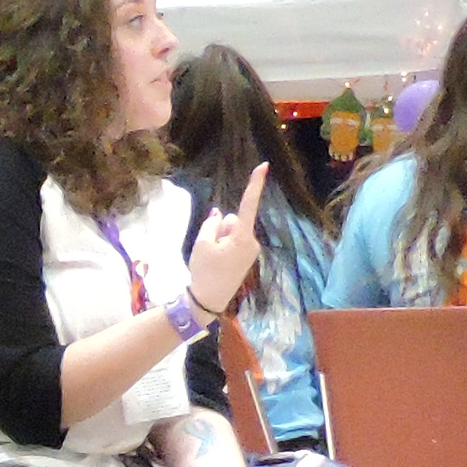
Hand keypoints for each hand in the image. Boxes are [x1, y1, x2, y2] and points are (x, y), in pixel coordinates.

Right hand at [186, 165, 264, 317]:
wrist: (209, 301)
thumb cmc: (205, 272)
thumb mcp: (201, 244)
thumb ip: (211, 225)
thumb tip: (219, 215)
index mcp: (242, 236)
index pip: (247, 204)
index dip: (254, 184)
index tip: (264, 165)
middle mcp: (251, 241)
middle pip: (233, 220)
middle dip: (220, 228)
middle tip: (209, 249)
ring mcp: (250, 250)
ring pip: (232, 231)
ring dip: (220, 238)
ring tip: (212, 258)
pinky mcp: (246, 257)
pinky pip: (234, 241)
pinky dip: (223, 246)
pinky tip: (216, 261)